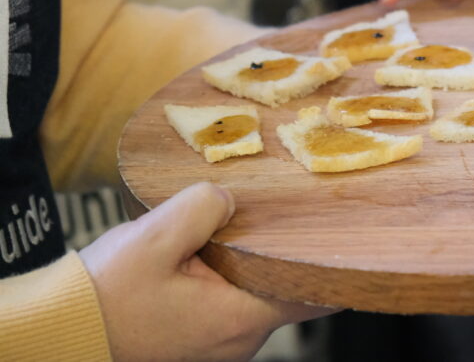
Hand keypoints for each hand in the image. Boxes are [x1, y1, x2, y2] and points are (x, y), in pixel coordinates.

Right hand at [80, 183, 330, 360]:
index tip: (341, 231)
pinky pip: (229, 303)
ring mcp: (221, 345)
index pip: (317, 293)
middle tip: (269, 214)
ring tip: (221, 234)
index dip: (333, 261)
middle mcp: (240, 340)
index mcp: (241, 317)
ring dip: (246, 264)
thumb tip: (228, 198)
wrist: (60, 334)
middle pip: (285, 286)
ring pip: (255, 292)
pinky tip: (201, 255)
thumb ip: (203, 208)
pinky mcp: (200, 341)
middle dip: (278, 251)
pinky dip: (223, 278)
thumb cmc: (105, 296)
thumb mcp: (154, 237)